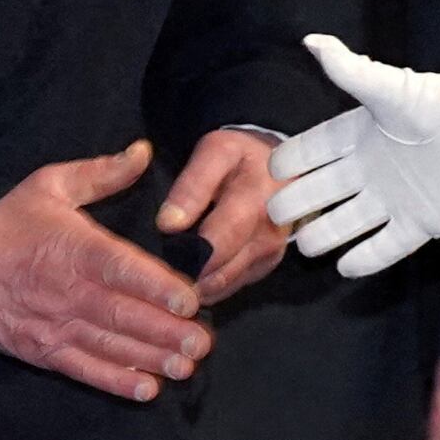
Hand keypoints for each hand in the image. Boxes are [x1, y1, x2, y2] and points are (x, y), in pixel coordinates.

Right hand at [0, 142, 207, 400]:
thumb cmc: (2, 221)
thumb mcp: (50, 185)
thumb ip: (102, 173)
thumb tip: (143, 152)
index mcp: (72, 248)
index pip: (121, 270)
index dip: (157, 286)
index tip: (189, 299)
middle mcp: (65, 290)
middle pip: (123, 315)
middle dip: (166, 332)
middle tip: (202, 342)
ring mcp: (52, 325)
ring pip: (109, 346)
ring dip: (150, 359)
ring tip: (186, 366)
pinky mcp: (40, 351)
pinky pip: (82, 369)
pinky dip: (114, 382)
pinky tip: (146, 390)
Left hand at [157, 127, 291, 305]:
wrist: (283, 168)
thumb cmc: (242, 158)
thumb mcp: (216, 152)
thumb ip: (192, 185)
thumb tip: (168, 224)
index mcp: (255, 198)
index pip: (216, 238)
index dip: (185, 254)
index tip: (159, 259)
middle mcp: (268, 232)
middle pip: (219, 270)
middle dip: (184, 276)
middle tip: (155, 275)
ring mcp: (270, 253)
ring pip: (222, 284)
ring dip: (193, 284)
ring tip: (167, 276)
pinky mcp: (266, 266)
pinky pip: (230, 287)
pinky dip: (207, 286)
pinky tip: (190, 275)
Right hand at [266, 37, 439, 275]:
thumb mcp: (392, 91)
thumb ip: (350, 70)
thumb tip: (311, 40)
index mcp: (364, 132)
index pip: (315, 149)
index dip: (290, 159)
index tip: (268, 171)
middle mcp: (375, 166)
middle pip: (323, 189)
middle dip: (296, 202)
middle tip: (274, 216)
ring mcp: (396, 197)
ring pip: (348, 221)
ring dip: (324, 234)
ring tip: (304, 246)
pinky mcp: (421, 223)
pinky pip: (386, 247)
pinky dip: (365, 259)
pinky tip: (344, 268)